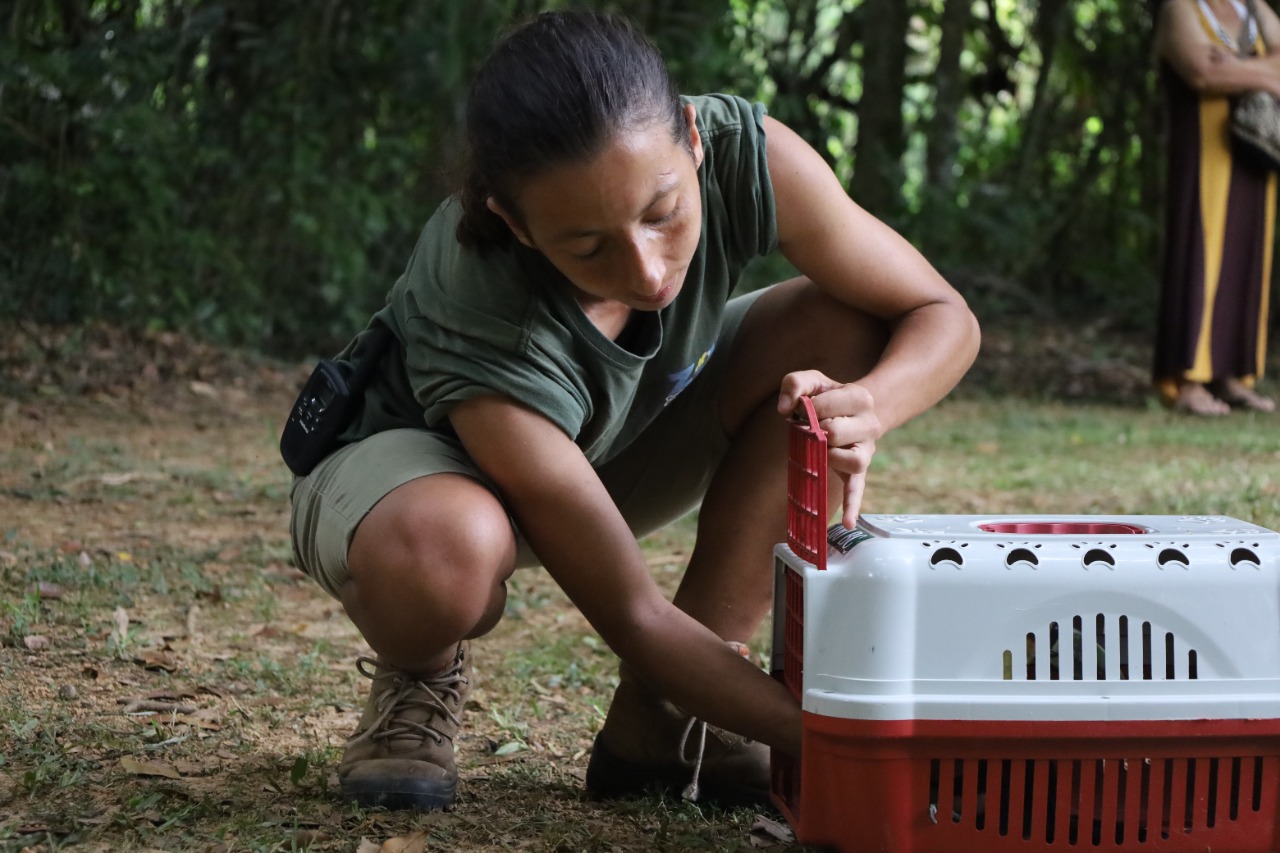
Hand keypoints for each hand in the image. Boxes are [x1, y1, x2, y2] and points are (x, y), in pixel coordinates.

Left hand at [777, 370, 881, 527]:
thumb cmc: (828, 395)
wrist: (856, 410)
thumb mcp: (813, 380)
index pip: (827, 406)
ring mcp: (866, 450)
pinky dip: (852, 506)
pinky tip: (847, 522)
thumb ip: (794, 383)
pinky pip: (858, 490)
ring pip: (854, 460)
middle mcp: (870, 425)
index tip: (805, 409)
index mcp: (860, 397)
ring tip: (820, 451)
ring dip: (829, 457)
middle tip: (810, 429)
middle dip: (816, 430)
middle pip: (836, 432)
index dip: (809, 408)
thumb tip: (784, 409)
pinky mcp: (859, 471)